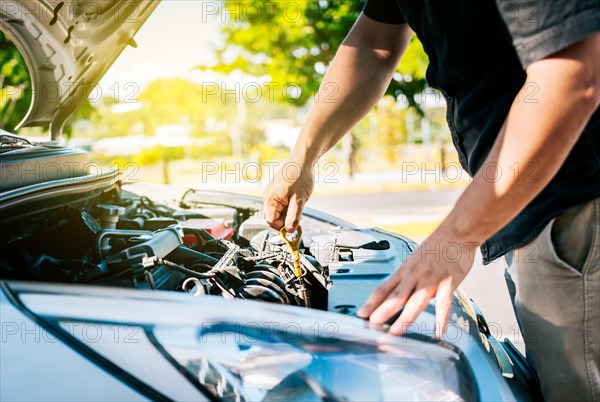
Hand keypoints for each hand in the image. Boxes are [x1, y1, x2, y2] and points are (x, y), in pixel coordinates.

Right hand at [263, 159, 313, 231]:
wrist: (302, 160)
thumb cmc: (300, 176)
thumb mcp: (299, 200)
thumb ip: (293, 217)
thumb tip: (289, 230)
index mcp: (270, 200)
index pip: (271, 221)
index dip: (282, 226)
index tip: (293, 224)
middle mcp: (267, 196)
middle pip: (274, 216)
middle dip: (286, 218)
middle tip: (298, 212)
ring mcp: (271, 193)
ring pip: (278, 210)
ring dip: (288, 211)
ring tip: (298, 202)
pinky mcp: (276, 190)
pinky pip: (280, 203)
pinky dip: (288, 204)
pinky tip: (296, 198)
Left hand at [357, 229, 476, 337]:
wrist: (455, 234)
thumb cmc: (434, 249)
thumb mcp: (413, 262)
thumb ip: (405, 280)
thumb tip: (392, 295)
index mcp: (404, 271)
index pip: (384, 288)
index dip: (372, 302)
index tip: (361, 314)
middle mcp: (415, 275)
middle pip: (397, 295)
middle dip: (384, 310)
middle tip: (372, 323)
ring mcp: (431, 279)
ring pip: (416, 300)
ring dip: (405, 317)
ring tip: (395, 332)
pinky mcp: (449, 281)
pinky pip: (444, 302)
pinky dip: (441, 318)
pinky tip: (437, 332)